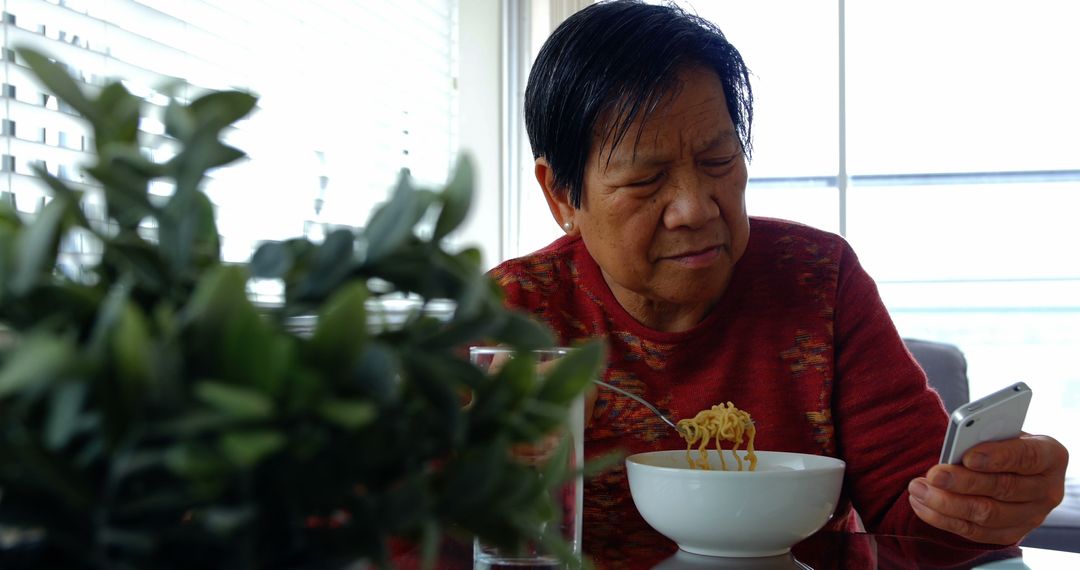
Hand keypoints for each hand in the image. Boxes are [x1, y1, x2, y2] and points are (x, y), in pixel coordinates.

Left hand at [907, 433, 1068, 543]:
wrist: (1014, 469)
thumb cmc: (1003, 443)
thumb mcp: (1002, 432)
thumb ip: (985, 437)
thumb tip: (956, 447)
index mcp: (1050, 456)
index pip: (1026, 457)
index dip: (997, 457)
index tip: (967, 457)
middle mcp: (1047, 489)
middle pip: (1003, 488)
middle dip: (963, 482)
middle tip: (932, 475)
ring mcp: (1032, 516)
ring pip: (987, 514)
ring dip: (946, 504)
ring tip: (918, 489)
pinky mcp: (1012, 533)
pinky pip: (975, 532)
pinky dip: (944, 519)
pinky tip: (921, 505)